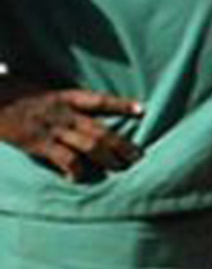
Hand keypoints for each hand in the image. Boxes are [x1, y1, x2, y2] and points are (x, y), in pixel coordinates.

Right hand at [0, 83, 143, 181]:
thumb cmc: (10, 92)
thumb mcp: (37, 89)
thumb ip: (56, 101)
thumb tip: (71, 112)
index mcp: (65, 96)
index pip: (100, 100)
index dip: (122, 105)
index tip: (142, 110)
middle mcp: (64, 112)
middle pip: (101, 129)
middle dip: (121, 144)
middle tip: (137, 156)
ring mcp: (52, 128)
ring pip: (90, 144)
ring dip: (107, 158)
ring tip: (120, 168)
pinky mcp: (38, 143)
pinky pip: (65, 158)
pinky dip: (75, 170)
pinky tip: (78, 178)